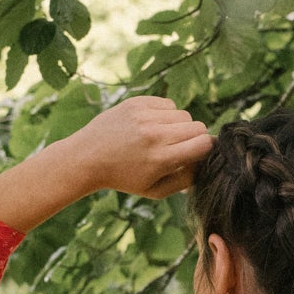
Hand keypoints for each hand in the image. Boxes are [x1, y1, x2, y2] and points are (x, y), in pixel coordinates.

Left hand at [74, 96, 213, 198]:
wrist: (87, 158)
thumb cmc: (124, 178)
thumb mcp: (155, 191)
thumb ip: (186, 180)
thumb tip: (206, 163)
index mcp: (161, 159)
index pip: (204, 144)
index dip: (206, 149)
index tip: (199, 154)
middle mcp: (154, 134)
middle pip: (198, 127)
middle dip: (194, 138)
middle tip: (178, 148)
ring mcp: (145, 116)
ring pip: (184, 115)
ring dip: (179, 126)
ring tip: (161, 138)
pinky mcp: (137, 102)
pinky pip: (168, 104)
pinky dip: (165, 115)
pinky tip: (150, 126)